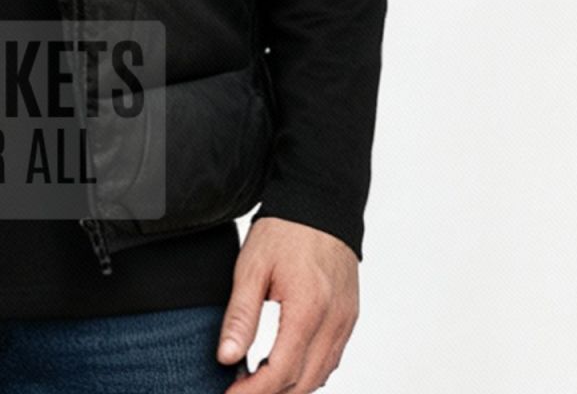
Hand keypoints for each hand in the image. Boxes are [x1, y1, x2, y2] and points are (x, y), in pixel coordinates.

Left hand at [217, 216, 359, 391]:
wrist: (321, 202)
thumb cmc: (285, 230)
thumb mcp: (252, 266)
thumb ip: (241, 315)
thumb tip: (227, 357)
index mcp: (307, 310)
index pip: (281, 373)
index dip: (253, 393)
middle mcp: (333, 323)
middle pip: (303, 383)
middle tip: (238, 391)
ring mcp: (346, 322)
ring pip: (321, 376)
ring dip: (290, 387)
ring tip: (256, 381)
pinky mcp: (349, 318)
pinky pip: (331, 359)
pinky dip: (309, 372)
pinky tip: (285, 366)